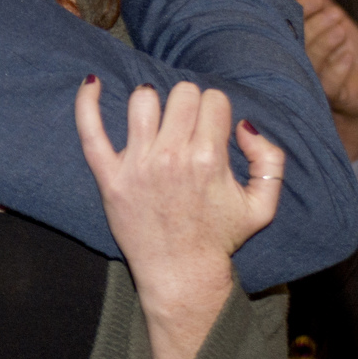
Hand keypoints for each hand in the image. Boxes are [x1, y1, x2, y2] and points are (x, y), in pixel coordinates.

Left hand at [76, 76, 282, 358]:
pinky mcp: (109, 177)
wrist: (181, 275)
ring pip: (143, 100)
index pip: (212, 99)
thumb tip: (244, 125)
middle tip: (186, 128)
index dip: (215, 110)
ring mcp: (137, 165)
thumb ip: (270, 160)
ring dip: (153, 102)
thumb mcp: (263, 205)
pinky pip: (91, 130)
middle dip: (189, 104)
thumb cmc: (220, 238)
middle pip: (182, 94)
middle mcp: (172, 156)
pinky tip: (92, 83)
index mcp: (210, 158)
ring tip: (157, 121)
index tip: (211, 129)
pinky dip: (87, 102)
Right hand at [294, 0, 357, 159]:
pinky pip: (330, 85)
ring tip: (342, 31)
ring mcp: (313, 82)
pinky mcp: (332, 98)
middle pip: (298, 44)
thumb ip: (320, 1)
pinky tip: (348, 56)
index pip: (291, 24)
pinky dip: (338, 69)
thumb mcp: (335, 21)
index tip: (319, 0)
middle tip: (335, 13)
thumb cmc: (345, 52)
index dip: (302, 11)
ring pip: (312, 64)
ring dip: (326, 45)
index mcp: (297, 42)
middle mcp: (298, 63)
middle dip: (315, 26)